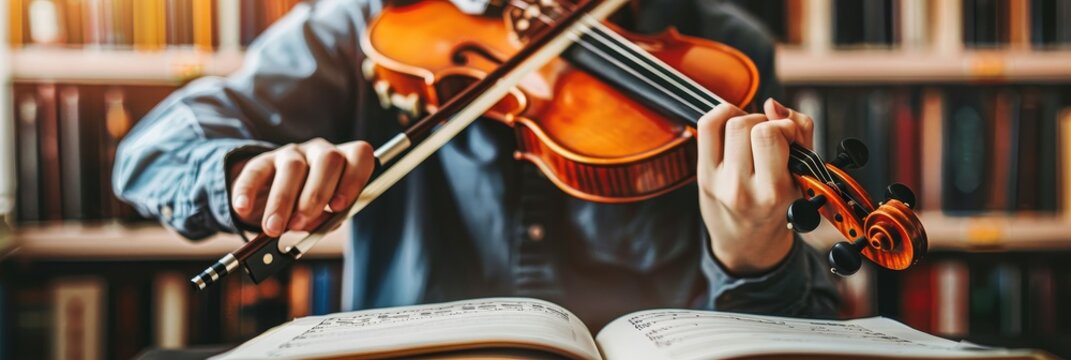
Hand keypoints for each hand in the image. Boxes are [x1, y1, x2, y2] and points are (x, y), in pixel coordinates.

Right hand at [229, 138, 375, 236]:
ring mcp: (293, 153)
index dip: (353, 180)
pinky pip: (255, 170)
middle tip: (301, 222)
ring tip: (274, 228)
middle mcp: (322, 151)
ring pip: (293, 168)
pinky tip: (243, 208)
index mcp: (346, 161)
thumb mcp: (325, 214)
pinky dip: (247, 191)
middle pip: (327, 161)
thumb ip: (326, 219)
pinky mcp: (264, 160)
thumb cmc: (312, 206)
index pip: (360, 157)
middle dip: (316, 195)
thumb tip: (319, 225)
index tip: (339, 206)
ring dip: (282, 201)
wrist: (277, 195)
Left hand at [696, 98, 814, 274]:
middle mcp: (740, 189)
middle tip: (772, 136)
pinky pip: (706, 126)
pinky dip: (721, 115)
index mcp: (773, 192)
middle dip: (764, 121)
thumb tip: (774, 105)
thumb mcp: (802, 178)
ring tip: (754, 134)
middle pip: (746, 124)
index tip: (790, 135)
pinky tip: (733, 127)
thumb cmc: (778, 209)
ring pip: (727, 122)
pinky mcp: (702, 175)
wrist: (747, 244)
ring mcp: (717, 181)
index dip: (784, 125)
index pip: (770, 134)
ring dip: (745, 117)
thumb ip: (801, 134)